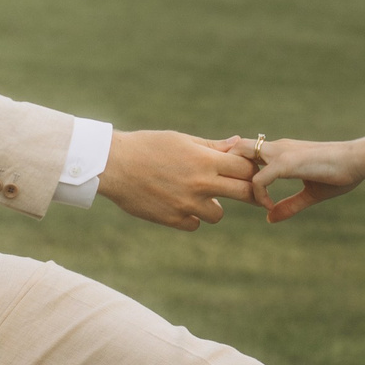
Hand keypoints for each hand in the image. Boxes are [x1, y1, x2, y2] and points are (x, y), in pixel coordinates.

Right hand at [98, 131, 254, 230]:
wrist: (113, 165)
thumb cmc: (148, 146)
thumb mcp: (181, 140)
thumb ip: (212, 146)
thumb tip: (238, 143)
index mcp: (205, 160)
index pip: (246, 168)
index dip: (251, 169)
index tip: (249, 171)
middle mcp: (200, 184)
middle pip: (244, 193)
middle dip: (249, 192)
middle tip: (248, 192)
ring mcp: (186, 204)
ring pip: (218, 214)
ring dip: (213, 206)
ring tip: (199, 195)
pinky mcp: (171, 219)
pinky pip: (194, 224)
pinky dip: (191, 217)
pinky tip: (180, 205)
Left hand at [231, 136, 363, 222]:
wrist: (358, 161)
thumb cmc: (339, 174)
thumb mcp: (310, 194)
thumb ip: (289, 205)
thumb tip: (269, 218)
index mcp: (281, 151)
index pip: (247, 150)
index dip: (238, 167)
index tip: (240, 189)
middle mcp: (277, 147)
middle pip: (236, 147)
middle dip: (228, 166)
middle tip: (233, 192)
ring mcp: (280, 153)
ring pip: (241, 156)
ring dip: (238, 178)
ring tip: (246, 199)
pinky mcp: (286, 162)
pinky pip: (259, 179)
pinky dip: (258, 193)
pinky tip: (268, 205)